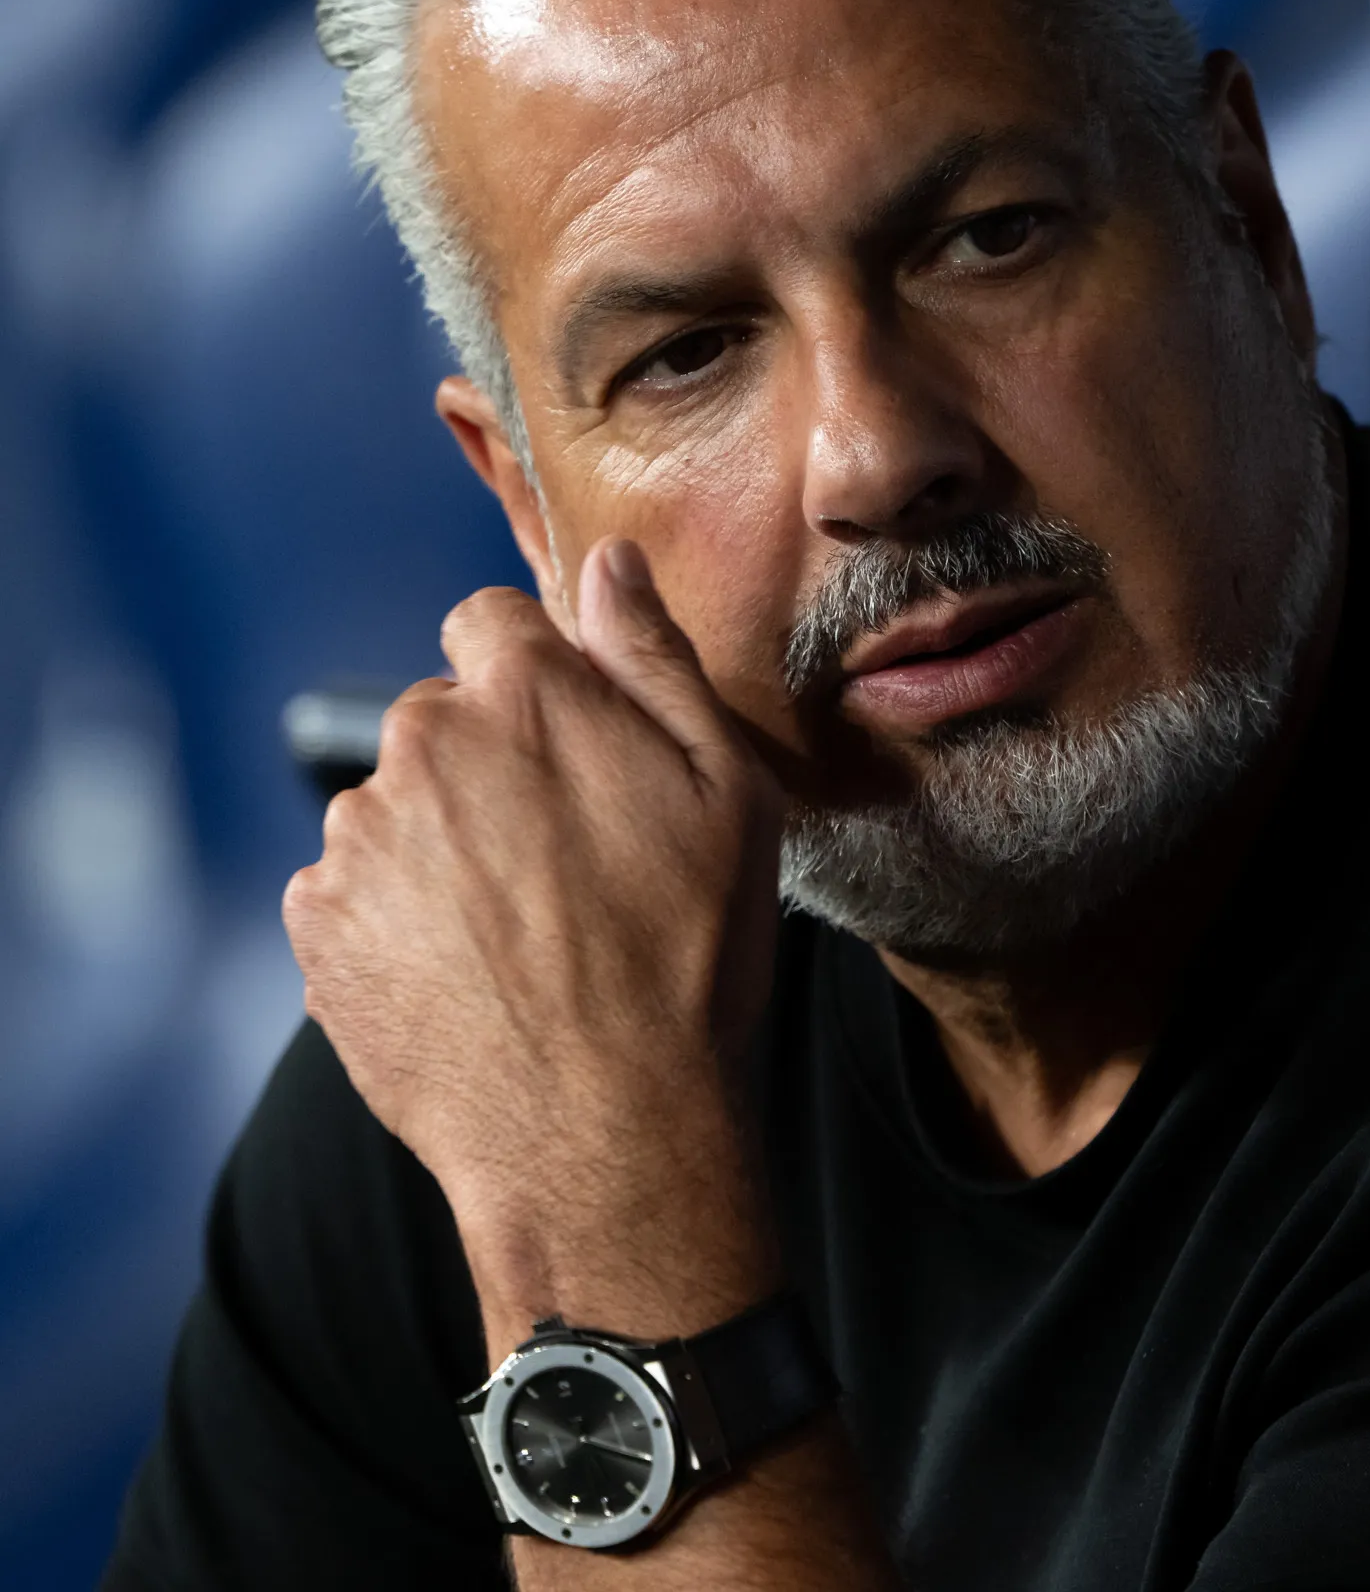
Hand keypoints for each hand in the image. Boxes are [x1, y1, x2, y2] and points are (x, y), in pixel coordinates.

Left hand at [284, 538, 787, 1341]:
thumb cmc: (688, 957)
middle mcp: (420, 747)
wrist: (600, 1130)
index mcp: (525, 696)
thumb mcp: (728, 792)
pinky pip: (355, 895)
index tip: (579, 745)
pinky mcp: (317, 927)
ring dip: (444, 847)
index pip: (492, 620)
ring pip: (397, 810)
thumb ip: (655, 660)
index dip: (539, 677)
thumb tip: (610, 563)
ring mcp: (357, 841)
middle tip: (569, 861)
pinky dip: (401, 921)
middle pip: (442, 719)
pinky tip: (474, 975)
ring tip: (523, 933)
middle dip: (493, 767)